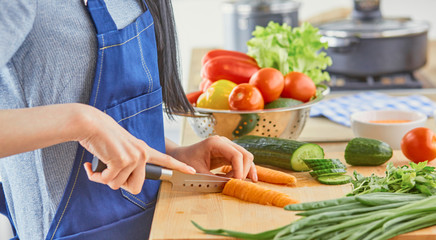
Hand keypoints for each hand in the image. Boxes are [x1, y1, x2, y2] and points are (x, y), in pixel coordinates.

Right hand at [77, 105, 194, 193]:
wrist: (91, 124)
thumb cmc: (102, 137)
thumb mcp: (121, 150)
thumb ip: (128, 162)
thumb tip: (121, 181)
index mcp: (143, 150)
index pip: (166, 159)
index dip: (179, 166)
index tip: (192, 171)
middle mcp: (142, 154)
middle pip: (135, 187)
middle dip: (119, 184)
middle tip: (109, 172)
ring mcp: (134, 157)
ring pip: (118, 185)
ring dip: (104, 178)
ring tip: (100, 164)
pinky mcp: (122, 160)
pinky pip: (107, 181)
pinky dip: (96, 176)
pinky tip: (92, 165)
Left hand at [166, 136, 257, 181]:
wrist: (181, 156)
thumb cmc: (186, 161)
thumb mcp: (198, 172)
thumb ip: (214, 179)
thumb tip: (230, 185)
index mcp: (215, 143)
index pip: (236, 154)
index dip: (240, 169)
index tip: (237, 181)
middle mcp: (224, 142)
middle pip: (245, 154)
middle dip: (245, 170)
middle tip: (238, 183)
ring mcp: (227, 147)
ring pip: (245, 157)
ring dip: (245, 171)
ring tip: (237, 182)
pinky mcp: (228, 153)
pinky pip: (240, 161)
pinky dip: (242, 170)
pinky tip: (238, 179)